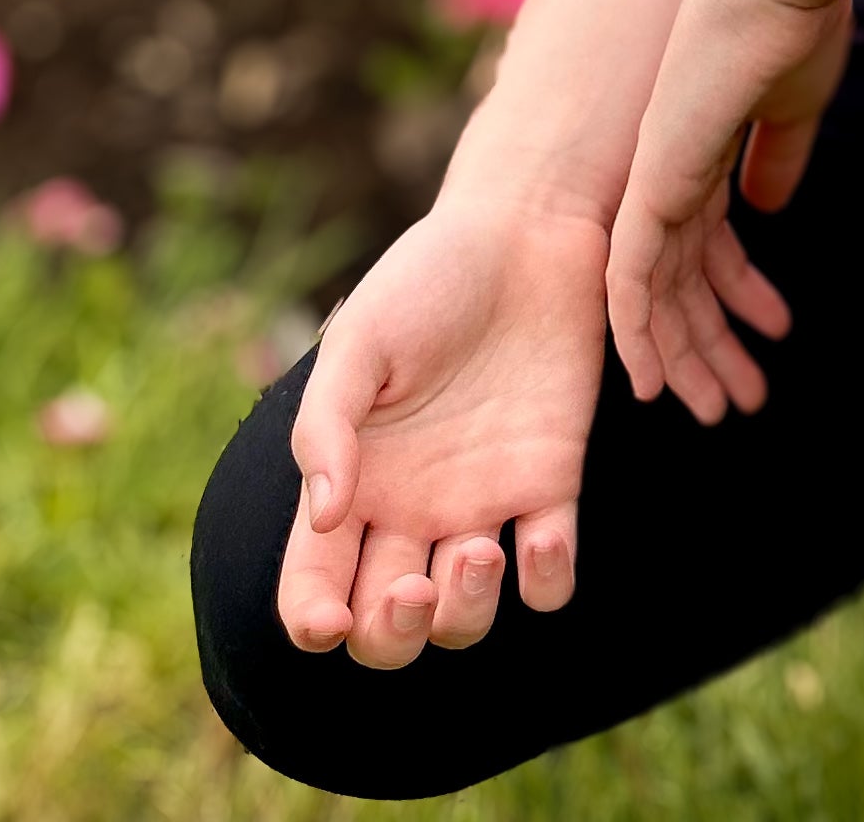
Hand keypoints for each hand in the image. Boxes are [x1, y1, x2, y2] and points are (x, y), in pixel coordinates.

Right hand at [279, 195, 611, 669]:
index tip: (327, 620)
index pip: (314, 585)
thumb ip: (327, 423)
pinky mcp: (551, 481)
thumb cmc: (430, 276)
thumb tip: (326, 516)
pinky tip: (541, 536)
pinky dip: (545, 579)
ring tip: (479, 551)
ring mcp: (483, 500)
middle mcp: (412, 507)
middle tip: (408, 587)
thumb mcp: (361, 338)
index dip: (313, 622)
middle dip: (390, 634)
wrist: (528, 228)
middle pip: (387, 627)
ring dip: (465, 613)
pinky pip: (549, 574)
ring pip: (464, 617)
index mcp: (353, 480)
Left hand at [606, 0, 851, 426]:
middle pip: (682, 277)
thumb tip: (767, 208)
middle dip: (710, 344)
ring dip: (685, 356)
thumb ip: (776, 155)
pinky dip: (635, 332)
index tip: (770, 337)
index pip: (711, 241)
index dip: (739, 295)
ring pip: (656, 292)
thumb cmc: (801, 20)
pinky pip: (628, 277)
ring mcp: (657, 174)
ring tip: (717, 412)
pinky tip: (651, 384)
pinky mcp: (653, 182)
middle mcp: (670, 164)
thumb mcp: (796, 103)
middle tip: (736, 403)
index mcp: (705, 143)